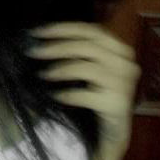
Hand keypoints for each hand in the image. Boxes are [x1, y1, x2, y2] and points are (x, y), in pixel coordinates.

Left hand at [26, 22, 140, 149]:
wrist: (113, 131)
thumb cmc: (97, 93)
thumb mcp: (90, 66)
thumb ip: (77, 50)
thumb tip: (43, 38)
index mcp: (120, 48)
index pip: (90, 30)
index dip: (63, 28)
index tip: (38, 32)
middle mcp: (126, 63)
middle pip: (87, 46)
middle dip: (57, 47)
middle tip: (34, 52)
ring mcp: (124, 84)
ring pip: (87, 68)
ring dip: (61, 70)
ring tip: (43, 74)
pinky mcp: (118, 105)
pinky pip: (86, 95)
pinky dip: (68, 94)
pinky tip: (55, 96)